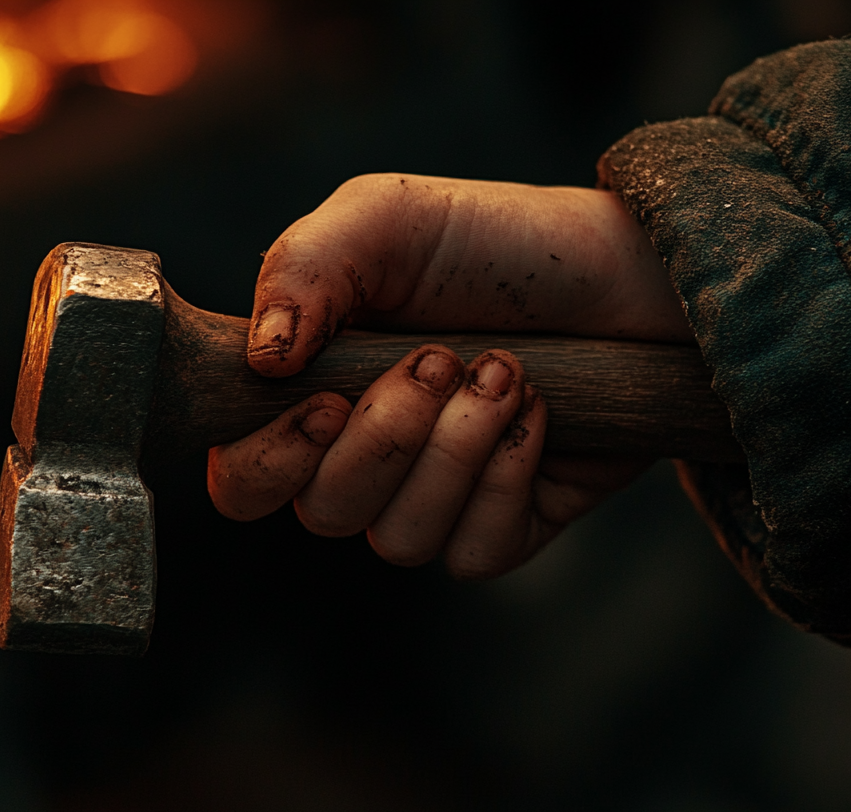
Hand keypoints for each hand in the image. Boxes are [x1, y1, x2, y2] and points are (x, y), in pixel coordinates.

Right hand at [207, 174, 687, 577]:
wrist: (610, 271)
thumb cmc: (486, 243)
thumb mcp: (385, 219)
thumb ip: (304, 269)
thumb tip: (262, 359)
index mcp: (306, 397)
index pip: (240, 480)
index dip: (269, 459)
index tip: (328, 398)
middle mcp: (358, 462)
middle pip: (323, 514)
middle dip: (388, 435)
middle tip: (441, 358)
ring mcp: (428, 501)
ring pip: (399, 540)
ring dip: (456, 449)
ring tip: (503, 371)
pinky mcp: (498, 528)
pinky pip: (472, 553)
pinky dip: (507, 475)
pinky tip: (536, 411)